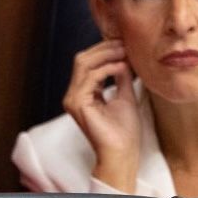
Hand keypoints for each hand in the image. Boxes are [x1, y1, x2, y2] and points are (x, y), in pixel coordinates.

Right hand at [62, 39, 140, 193]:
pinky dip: (107, 69)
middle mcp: (74, 94)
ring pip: (83, 64)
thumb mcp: (125, 96)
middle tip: (123, 44)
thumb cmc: (124, 131)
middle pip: (82, 59)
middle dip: (103, 49)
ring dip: (105, 55)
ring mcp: (73, 99)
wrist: (122, 153)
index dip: (104, 50)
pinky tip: (122, 67)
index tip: (124, 44)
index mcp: (83, 93)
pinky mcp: (77, 103)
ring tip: (124, 52)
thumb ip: (121, 78)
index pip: (88, 63)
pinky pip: (90, 77)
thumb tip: (123, 59)